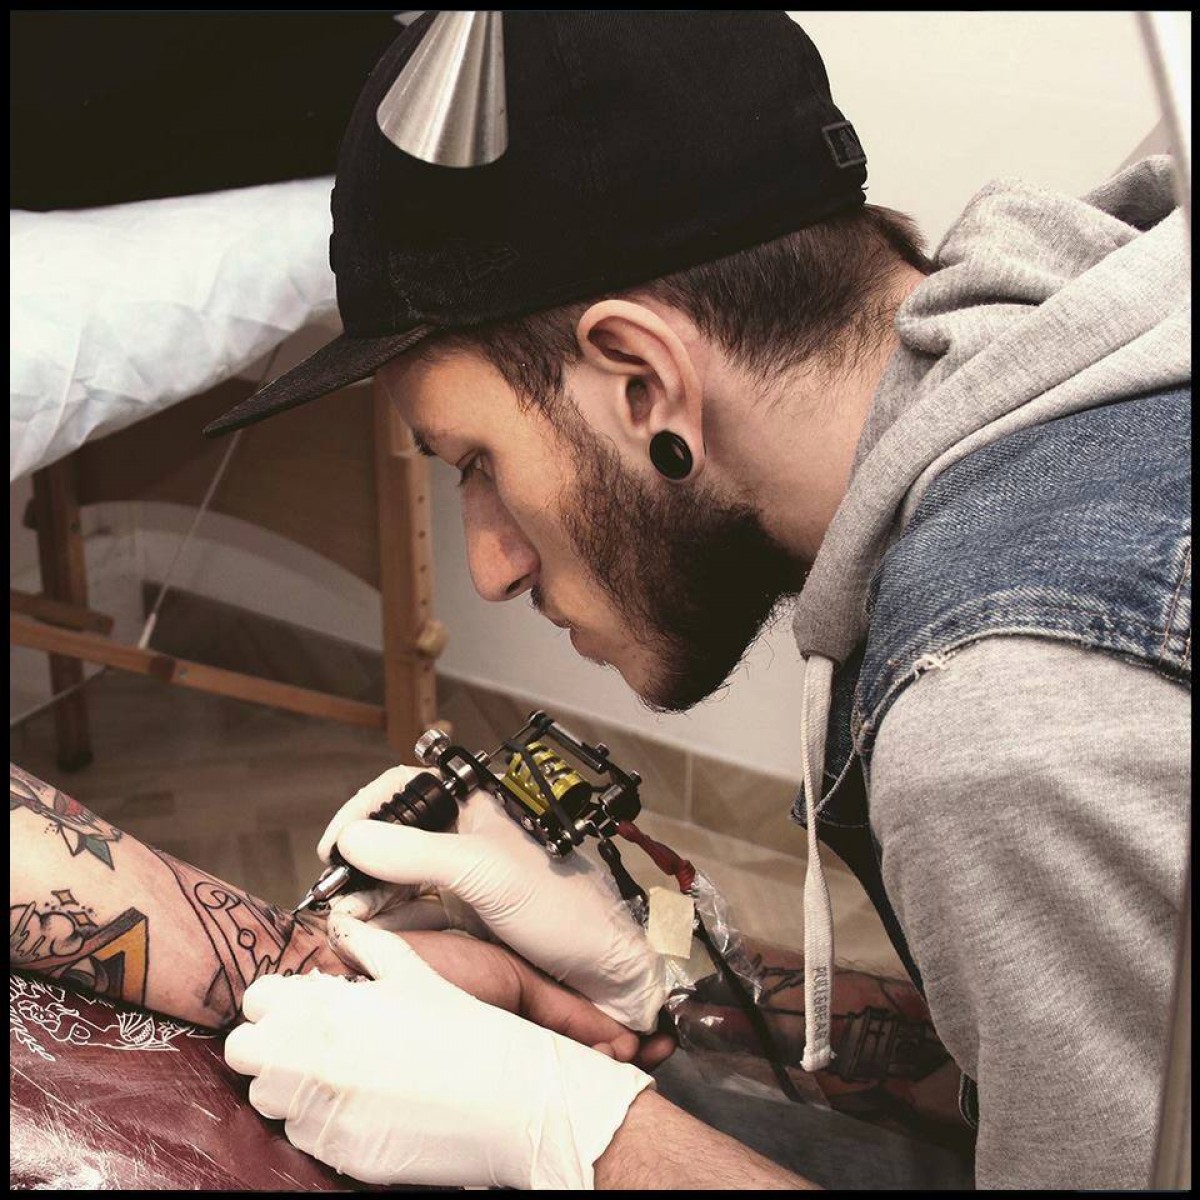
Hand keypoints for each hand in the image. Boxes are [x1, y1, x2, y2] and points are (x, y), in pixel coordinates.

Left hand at [225, 916, 654, 1188]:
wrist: (508, 1099)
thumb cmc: (465, 1030)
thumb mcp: (416, 973)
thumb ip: (368, 945)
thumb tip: (341, 927)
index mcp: (329, 1007)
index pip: (255, 1002)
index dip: (275, 1002)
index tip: (298, 1006)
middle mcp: (314, 1060)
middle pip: (244, 1053)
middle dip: (268, 1044)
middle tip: (307, 1041)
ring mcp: (321, 1112)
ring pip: (267, 1100)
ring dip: (289, 1085)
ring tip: (336, 1073)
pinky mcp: (336, 1155)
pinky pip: (301, 1137)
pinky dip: (319, 1121)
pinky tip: (361, 1104)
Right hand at [317, 764, 666, 1031]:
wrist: (609, 972)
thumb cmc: (566, 911)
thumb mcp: (487, 875)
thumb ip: (419, 854)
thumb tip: (354, 839)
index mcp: (478, 807)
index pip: (404, 788)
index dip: (364, 811)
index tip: (335, 847)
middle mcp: (467, 835)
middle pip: (395, 836)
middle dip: (360, 866)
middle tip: (335, 898)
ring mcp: (466, 877)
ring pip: (399, 878)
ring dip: (369, 899)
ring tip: (348, 923)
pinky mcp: (466, 915)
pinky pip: (414, 912)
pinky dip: (388, 924)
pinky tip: (370, 939)